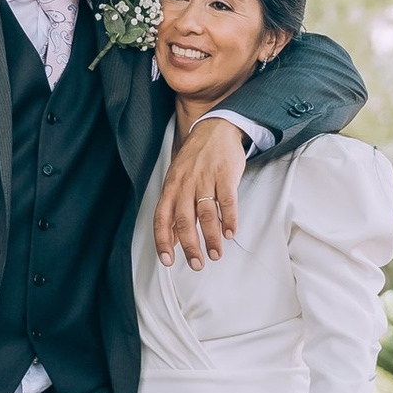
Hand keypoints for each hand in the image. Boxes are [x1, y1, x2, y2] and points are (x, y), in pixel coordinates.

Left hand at [156, 116, 246, 266]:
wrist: (214, 128)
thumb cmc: (194, 160)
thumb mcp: (177, 181)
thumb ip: (173, 211)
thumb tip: (171, 241)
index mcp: (171, 187)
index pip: (162, 218)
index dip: (163, 241)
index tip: (167, 260)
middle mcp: (185, 184)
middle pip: (184, 220)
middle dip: (190, 246)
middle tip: (197, 264)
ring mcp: (205, 178)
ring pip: (206, 214)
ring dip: (211, 238)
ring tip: (215, 254)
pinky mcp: (225, 174)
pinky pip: (227, 200)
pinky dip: (229, 219)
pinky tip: (230, 233)